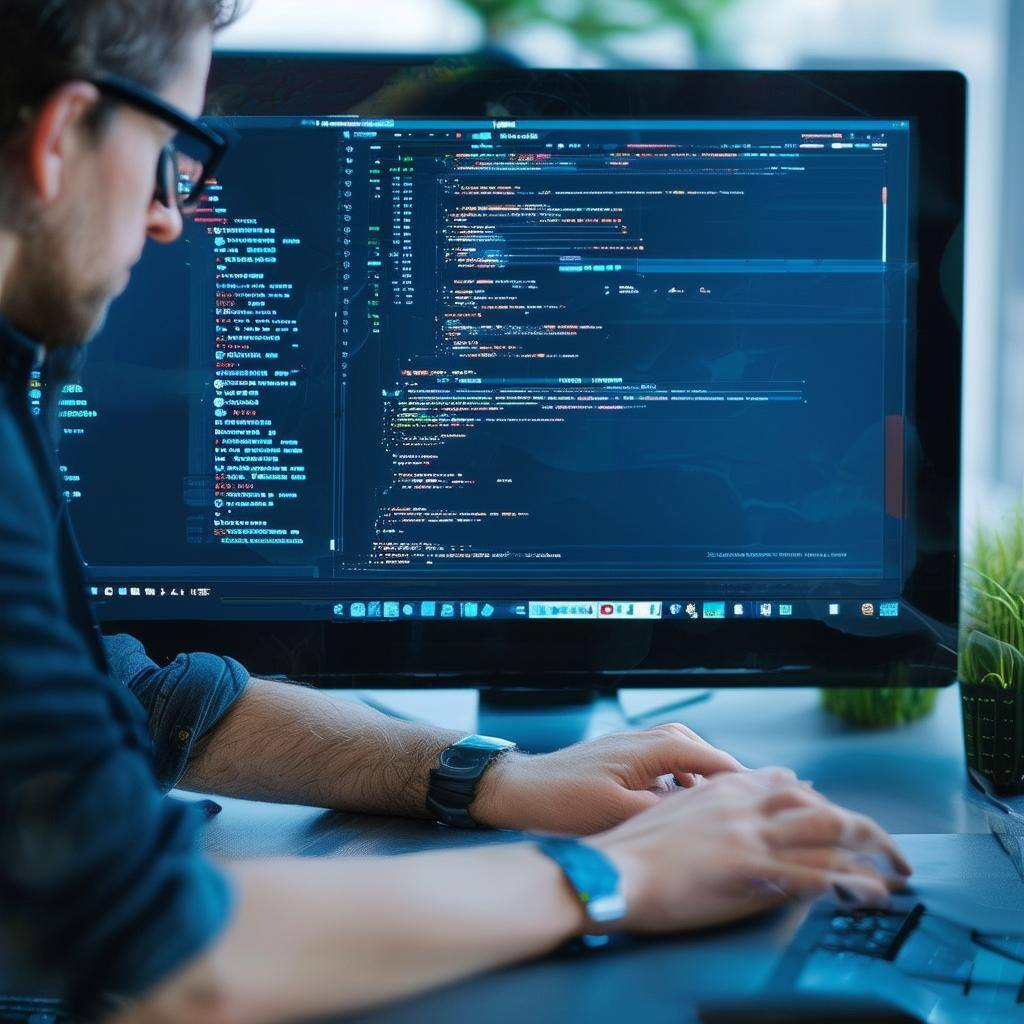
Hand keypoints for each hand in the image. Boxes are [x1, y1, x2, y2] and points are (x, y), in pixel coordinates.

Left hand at [472, 722, 744, 832]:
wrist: (522, 790)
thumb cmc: (563, 800)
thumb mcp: (618, 813)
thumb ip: (664, 811)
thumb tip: (703, 817)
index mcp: (651, 747)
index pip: (712, 758)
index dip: (745, 780)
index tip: (775, 795)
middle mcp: (649, 739)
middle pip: (705, 755)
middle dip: (732, 779)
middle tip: (762, 806)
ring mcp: (638, 746)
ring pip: (689, 759)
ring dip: (708, 781)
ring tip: (732, 808)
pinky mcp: (628, 759)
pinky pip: (671, 765)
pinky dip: (686, 782)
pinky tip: (689, 807)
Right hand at [588, 768, 911, 933]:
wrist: (608, 868)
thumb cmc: (630, 846)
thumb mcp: (671, 811)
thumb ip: (708, 805)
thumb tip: (731, 808)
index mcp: (723, 789)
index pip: (788, 787)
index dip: (822, 805)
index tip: (839, 821)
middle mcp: (743, 806)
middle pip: (819, 806)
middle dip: (862, 826)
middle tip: (886, 849)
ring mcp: (749, 838)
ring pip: (828, 833)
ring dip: (870, 851)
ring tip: (896, 871)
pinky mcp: (750, 872)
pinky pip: (815, 877)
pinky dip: (851, 886)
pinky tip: (871, 896)